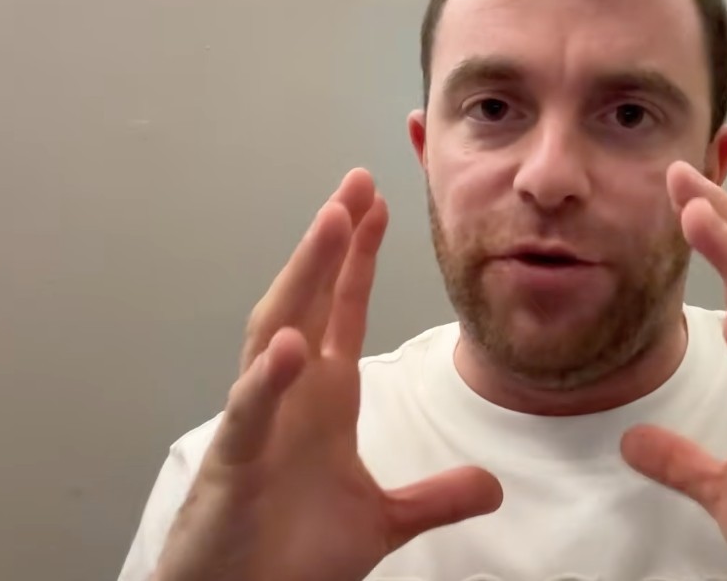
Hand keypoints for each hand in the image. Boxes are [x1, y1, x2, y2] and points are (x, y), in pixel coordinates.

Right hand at [153, 169, 502, 580]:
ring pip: (275, 333)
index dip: (359, 258)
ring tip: (331, 223)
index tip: (378, 204)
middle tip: (356, 183)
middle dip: (333, 242)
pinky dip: (267, 379)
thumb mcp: (381, 521)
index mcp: (322, 399)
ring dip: (303, 278)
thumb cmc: (288, 555)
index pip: (343, 311)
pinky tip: (290, 344)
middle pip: (310, 301)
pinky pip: (250, 414)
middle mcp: (290, 396)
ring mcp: (259, 423)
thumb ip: (433, 497)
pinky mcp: (235, 464)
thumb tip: (491, 485)